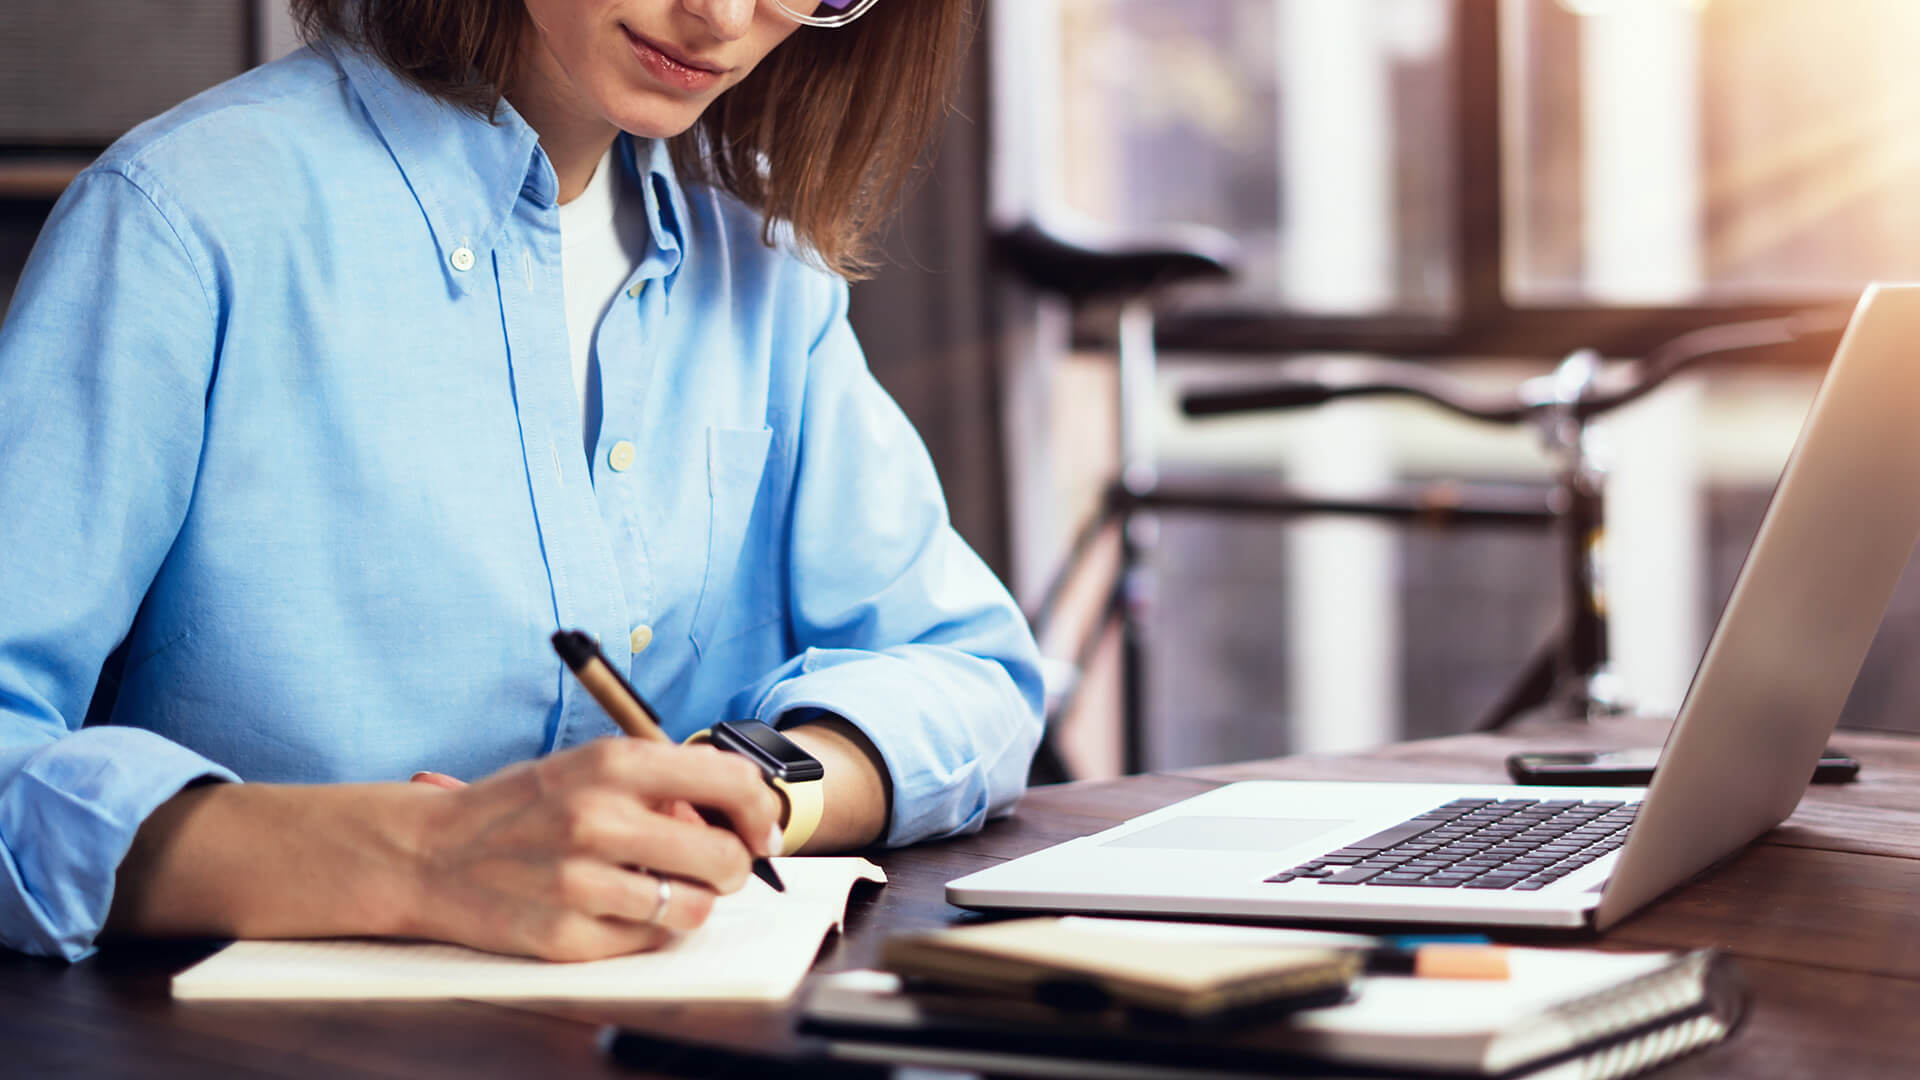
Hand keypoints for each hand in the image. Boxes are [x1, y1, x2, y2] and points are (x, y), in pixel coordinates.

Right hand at [401, 739, 782, 961]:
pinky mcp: (566, 936)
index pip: (731, 781)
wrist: (428, 852)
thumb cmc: (522, 807)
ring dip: (693, 901)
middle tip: (714, 866)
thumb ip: (661, 781)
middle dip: (732, 866)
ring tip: (664, 887)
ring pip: (696, 907)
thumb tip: (735, 813)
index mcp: (613, 763)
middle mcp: (598, 818)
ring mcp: (581, 882)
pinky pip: (649, 940)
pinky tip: (618, 907)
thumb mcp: (589, 767)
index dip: (760, 811)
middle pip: (725, 857)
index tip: (759, 830)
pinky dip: (646, 928)